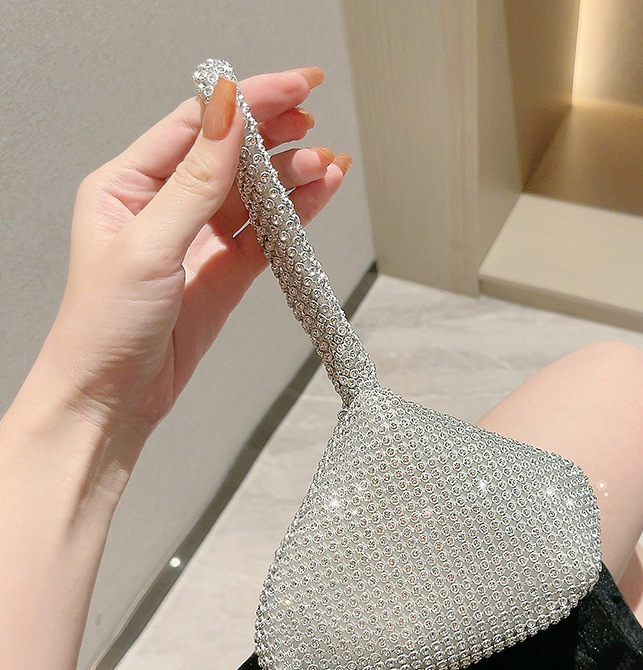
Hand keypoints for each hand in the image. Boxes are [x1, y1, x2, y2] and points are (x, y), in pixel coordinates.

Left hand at [40, 67, 349, 442]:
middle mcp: (164, 206)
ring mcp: (198, 240)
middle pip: (230, 154)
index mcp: (128, 185)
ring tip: (329, 163)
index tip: (295, 87)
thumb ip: (195, 182)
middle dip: (274, 135)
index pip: (196, 125)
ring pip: (254, 196)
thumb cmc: (104, 326)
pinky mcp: (223, 274)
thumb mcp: (148, 245)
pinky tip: (320, 196)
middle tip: (315, 122)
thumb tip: (226, 115)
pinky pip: (265, 236)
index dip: (246, 101)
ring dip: (292, 178)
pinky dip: (294, 217)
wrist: (112, 399)